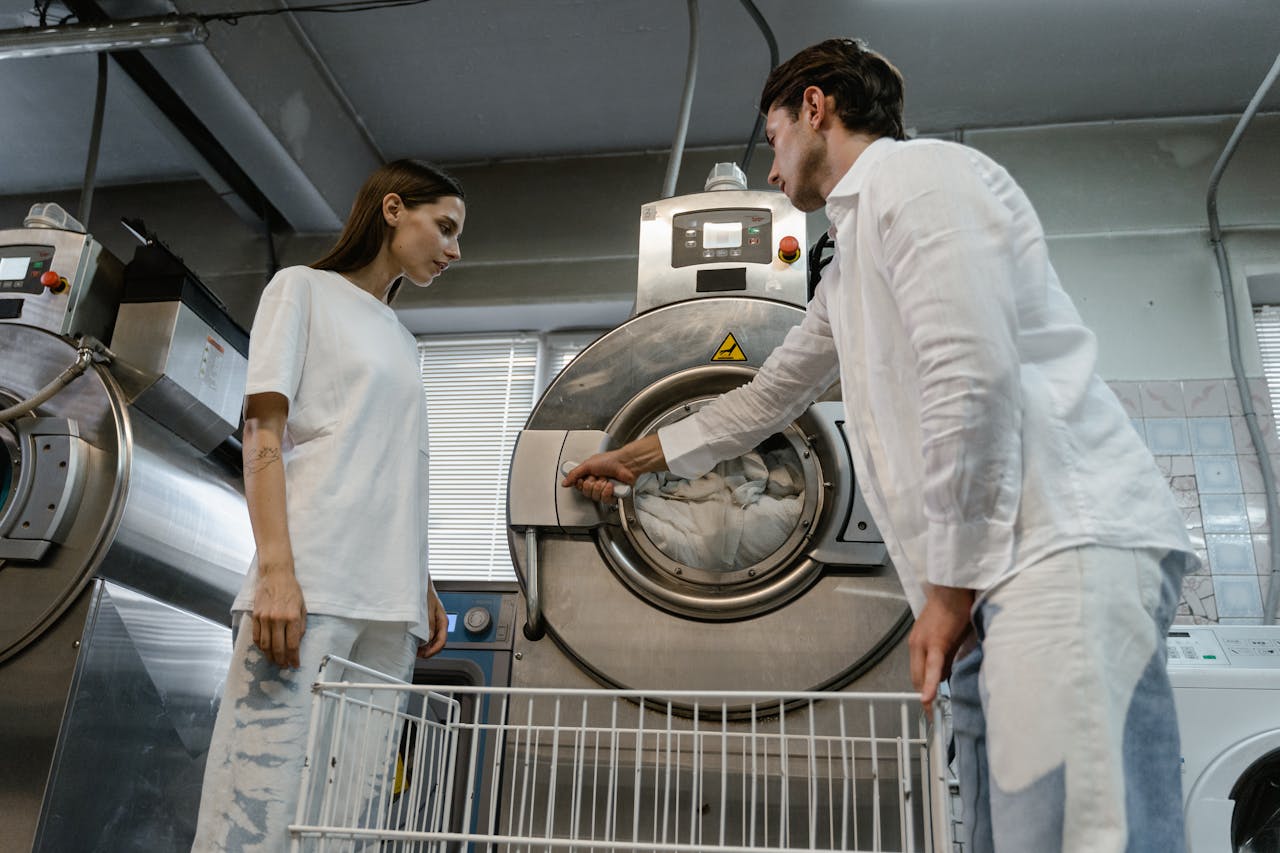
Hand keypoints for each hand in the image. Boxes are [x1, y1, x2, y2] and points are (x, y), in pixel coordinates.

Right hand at [252, 565, 306, 667]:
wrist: (275, 575)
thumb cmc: (291, 590)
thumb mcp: (302, 607)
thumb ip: (300, 626)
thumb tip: (297, 643)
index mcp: (292, 617)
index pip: (292, 644)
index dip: (294, 658)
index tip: (295, 664)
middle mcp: (278, 619)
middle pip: (278, 648)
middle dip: (282, 660)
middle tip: (284, 666)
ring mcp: (265, 619)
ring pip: (265, 645)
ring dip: (270, 656)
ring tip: (275, 661)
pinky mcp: (255, 617)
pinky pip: (256, 637)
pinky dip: (260, 646)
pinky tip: (265, 650)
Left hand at [417, 588, 447, 659]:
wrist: (418, 584)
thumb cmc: (424, 593)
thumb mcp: (427, 608)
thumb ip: (429, 623)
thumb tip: (428, 637)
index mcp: (442, 621)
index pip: (442, 641)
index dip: (433, 650)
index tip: (424, 654)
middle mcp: (439, 624)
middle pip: (437, 643)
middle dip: (428, 651)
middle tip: (417, 654)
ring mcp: (433, 624)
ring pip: (431, 640)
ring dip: (424, 647)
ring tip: (414, 649)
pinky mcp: (426, 623)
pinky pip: (426, 635)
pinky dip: (420, 641)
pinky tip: (413, 641)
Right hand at [561, 449, 639, 505]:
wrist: (626, 464)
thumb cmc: (610, 460)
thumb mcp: (587, 464)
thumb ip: (574, 474)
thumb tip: (565, 482)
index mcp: (589, 474)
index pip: (579, 486)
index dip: (580, 484)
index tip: (582, 479)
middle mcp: (596, 482)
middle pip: (586, 493)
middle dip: (591, 484)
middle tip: (596, 477)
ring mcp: (604, 489)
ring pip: (595, 497)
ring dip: (600, 487)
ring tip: (605, 479)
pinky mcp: (613, 495)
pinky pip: (605, 500)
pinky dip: (607, 492)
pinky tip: (610, 485)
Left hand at [908, 584, 975, 716]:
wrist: (953, 590)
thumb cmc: (954, 611)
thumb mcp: (948, 638)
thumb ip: (945, 657)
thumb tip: (944, 675)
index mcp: (918, 644)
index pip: (918, 673)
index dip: (923, 690)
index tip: (928, 705)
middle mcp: (916, 645)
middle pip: (917, 678)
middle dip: (924, 697)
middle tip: (931, 714)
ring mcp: (923, 644)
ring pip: (923, 676)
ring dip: (929, 692)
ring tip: (934, 709)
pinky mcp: (936, 643)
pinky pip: (933, 667)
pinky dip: (931, 683)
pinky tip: (929, 698)